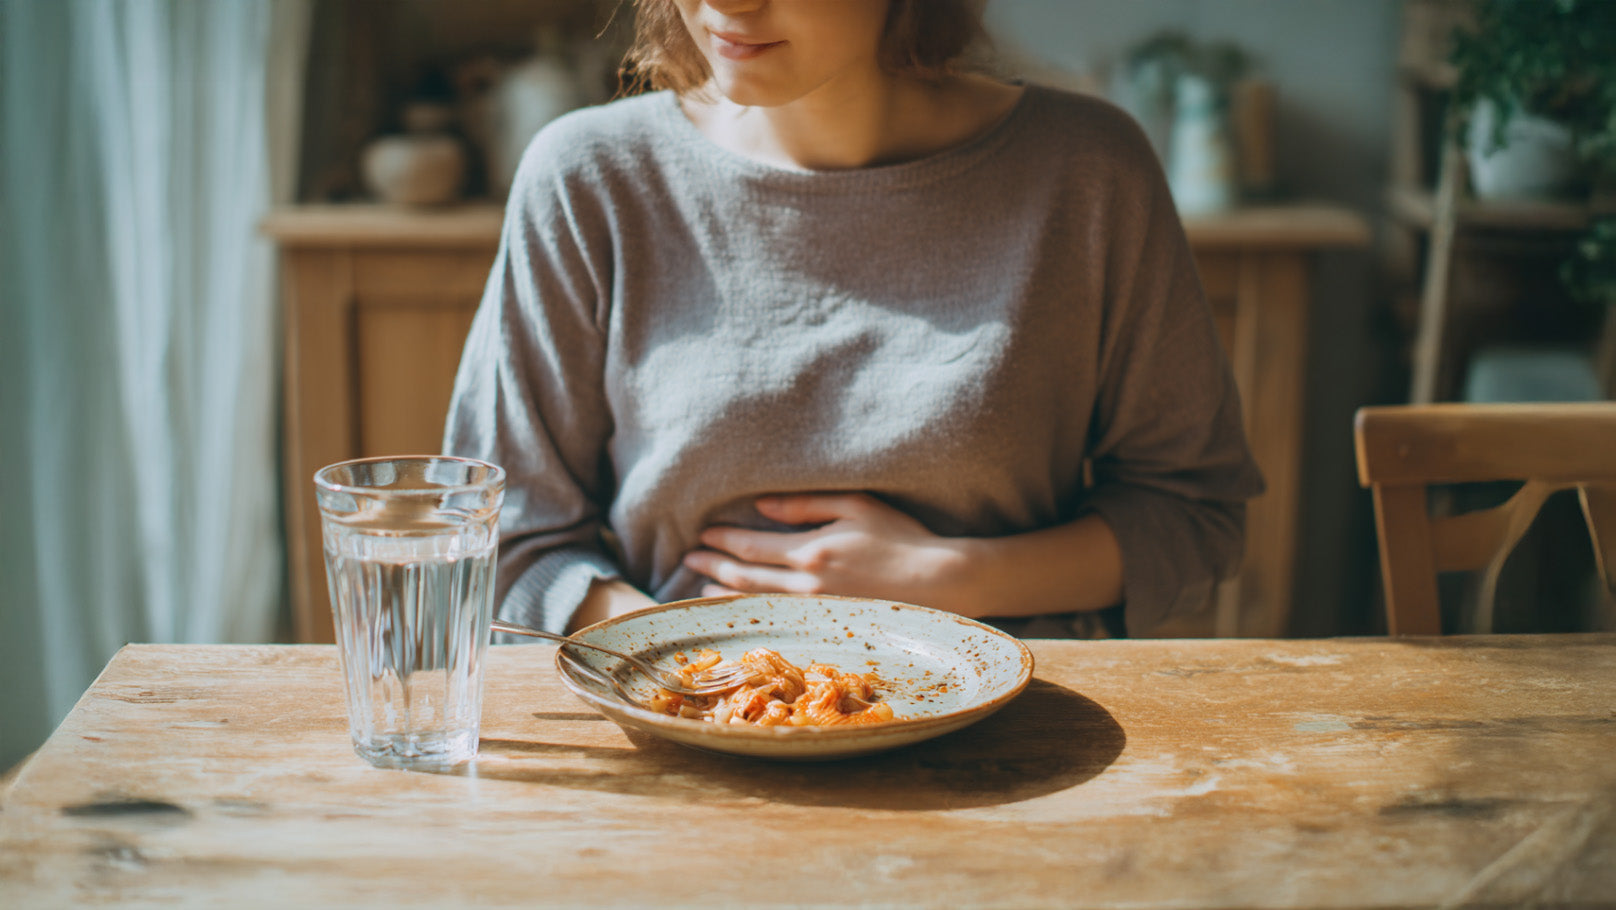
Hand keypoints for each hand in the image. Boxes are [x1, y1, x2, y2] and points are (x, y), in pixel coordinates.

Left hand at [681, 493, 975, 611]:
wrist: (940, 583)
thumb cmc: (901, 539)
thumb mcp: (855, 506)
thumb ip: (805, 505)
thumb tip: (760, 507)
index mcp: (811, 552)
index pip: (750, 548)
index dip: (721, 541)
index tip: (701, 535)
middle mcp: (807, 587)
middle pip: (745, 579)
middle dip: (712, 567)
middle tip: (689, 559)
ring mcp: (816, 612)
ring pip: (756, 605)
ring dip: (725, 594)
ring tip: (703, 587)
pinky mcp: (828, 627)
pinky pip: (778, 621)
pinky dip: (752, 614)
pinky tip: (741, 611)